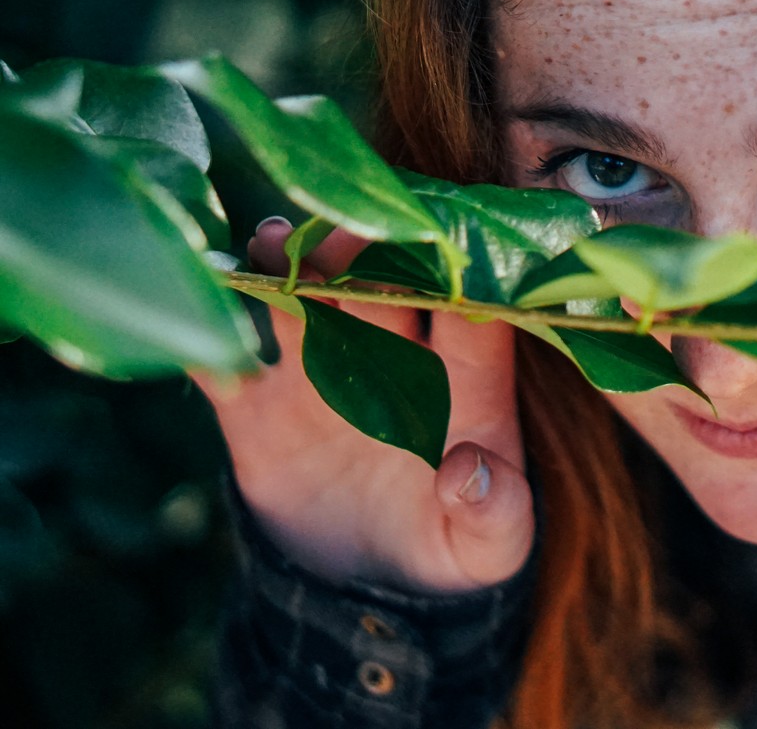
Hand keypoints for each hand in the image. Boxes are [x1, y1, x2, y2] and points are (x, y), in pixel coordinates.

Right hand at [191, 218, 533, 592]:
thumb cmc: (451, 548)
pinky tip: (194, 310)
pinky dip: (207, 336)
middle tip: (344, 236)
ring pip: (303, 304)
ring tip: (273, 244)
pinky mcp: (257, 406)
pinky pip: (225, 363)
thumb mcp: (489, 550)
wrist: (365, 587)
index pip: (474, 319)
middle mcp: (395, 360)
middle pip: (381, 289)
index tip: (446, 256)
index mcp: (466, 385)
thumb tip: (468, 471)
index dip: (463, 284)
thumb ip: (496, 512)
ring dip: (288, 268)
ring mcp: (322, 376)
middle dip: (365, 256)